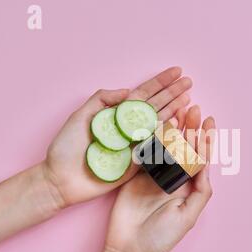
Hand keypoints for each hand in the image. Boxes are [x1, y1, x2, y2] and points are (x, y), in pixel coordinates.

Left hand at [43, 67, 191, 208]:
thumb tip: (128, 90)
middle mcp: (129, 128)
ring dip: (176, 110)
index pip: (143, 94)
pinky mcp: (138, 163)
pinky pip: (157, 147)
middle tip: (189, 82)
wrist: (62, 179)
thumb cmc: (67, 147)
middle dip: (173, 93)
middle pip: (156, 106)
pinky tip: (181, 123)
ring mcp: (135, 145)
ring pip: (160, 124)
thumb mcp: (81, 116)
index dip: (160, 83)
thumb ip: (102, 100)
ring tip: (189, 98)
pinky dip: (170, 136)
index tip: (176, 72)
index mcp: (116, 114)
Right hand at [80, 106, 214, 251]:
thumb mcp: (187, 217)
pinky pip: (146, 152)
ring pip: (166, 146)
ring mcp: (154, 175)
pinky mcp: (136, 174)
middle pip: (185, 148)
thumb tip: (207, 165)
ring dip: (173, 128)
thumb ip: (201, 192)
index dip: (206, 140)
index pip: (200, 159)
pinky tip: (157, 124)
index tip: (210, 122)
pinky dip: (152, 137)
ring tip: (180, 109)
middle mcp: (173, 178)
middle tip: (195, 109)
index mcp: (188, 187)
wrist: (128, 248)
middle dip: (191, 128)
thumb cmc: (160, 238)